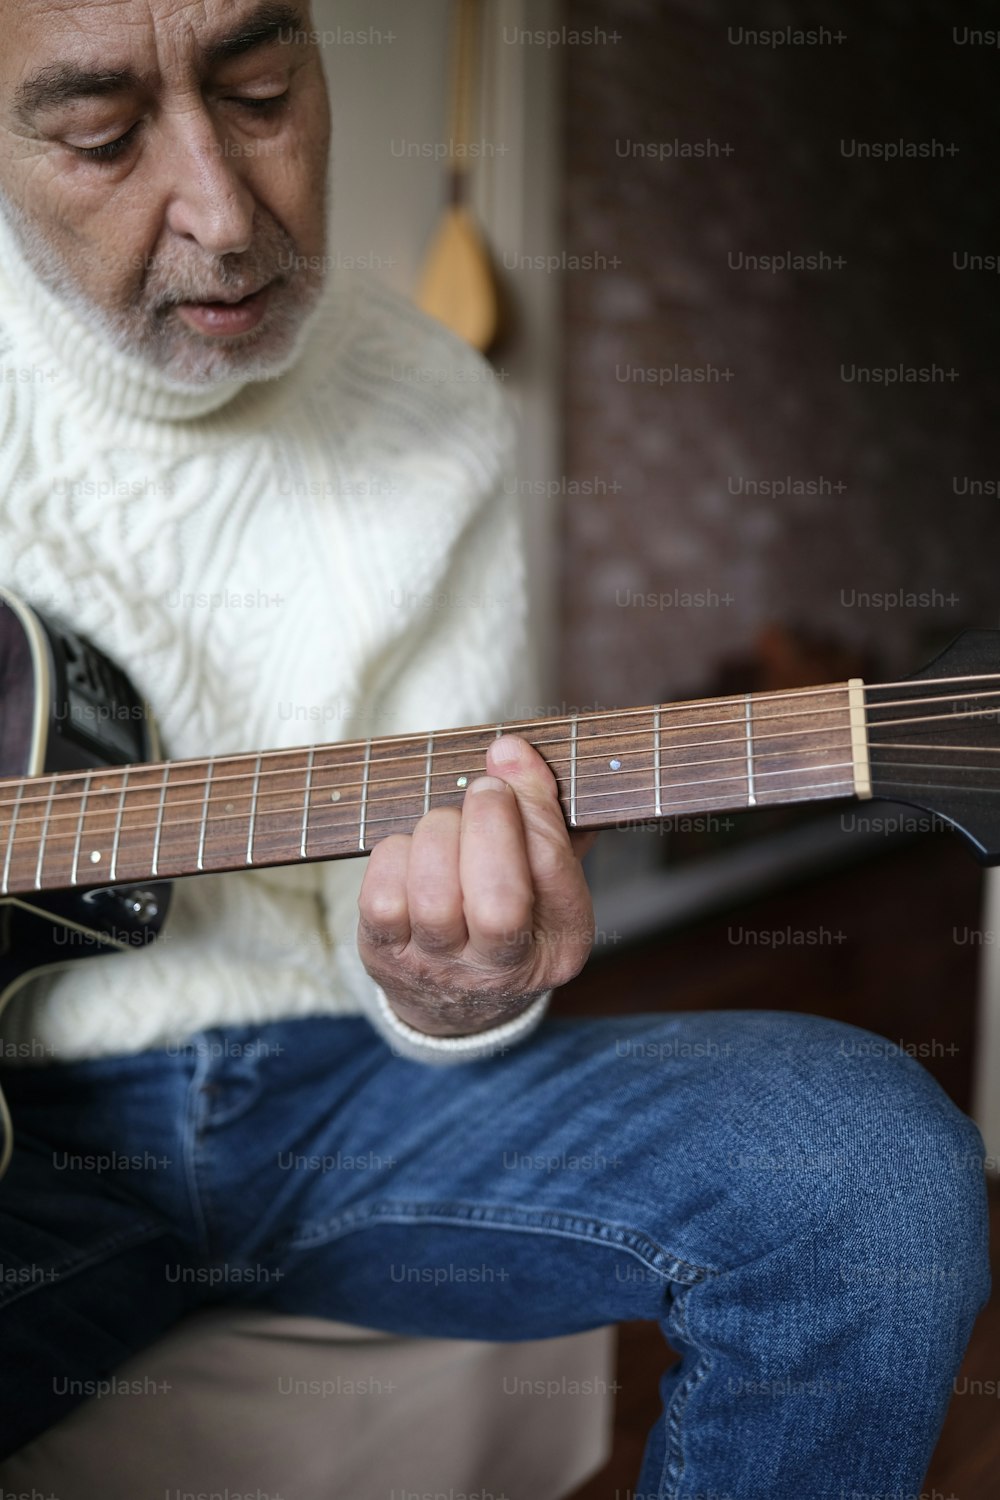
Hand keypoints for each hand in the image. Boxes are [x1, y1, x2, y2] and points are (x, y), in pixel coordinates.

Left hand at [357, 734, 598, 1036]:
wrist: (459, 997)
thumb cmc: (513, 910)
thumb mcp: (549, 874)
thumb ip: (543, 812)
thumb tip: (509, 752)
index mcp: (560, 944)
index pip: (552, 869)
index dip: (530, 805)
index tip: (511, 760)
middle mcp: (503, 969)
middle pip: (496, 903)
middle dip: (487, 825)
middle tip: (485, 791)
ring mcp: (439, 966)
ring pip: (432, 895)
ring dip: (438, 835)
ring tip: (448, 825)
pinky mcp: (386, 955)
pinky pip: (382, 897)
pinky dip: (395, 856)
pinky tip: (413, 853)